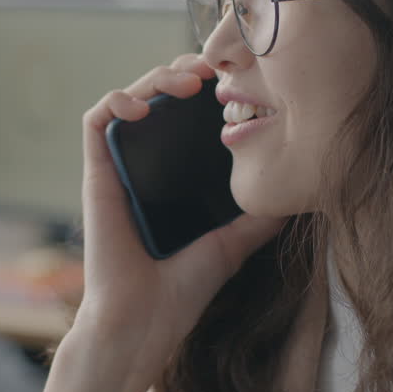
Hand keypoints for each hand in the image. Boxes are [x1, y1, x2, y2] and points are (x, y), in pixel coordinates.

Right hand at [73, 54, 285, 389]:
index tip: (234, 82)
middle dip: (183, 72)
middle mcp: (142, 169)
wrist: (141, 324)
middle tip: (214, 68)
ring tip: (187, 80)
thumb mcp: (232, 246)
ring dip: (154, 78)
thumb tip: (297, 198)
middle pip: (156, 99)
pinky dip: (117, 100)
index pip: (183, 119)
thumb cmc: (179, 295)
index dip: (204, 91)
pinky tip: (143, 105)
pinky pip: (96, 121)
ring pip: (127, 98)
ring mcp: (117, 170)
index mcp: (171, 181)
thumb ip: (257, 220)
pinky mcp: (95, 175)